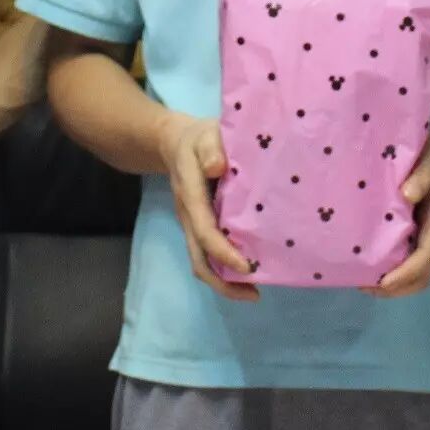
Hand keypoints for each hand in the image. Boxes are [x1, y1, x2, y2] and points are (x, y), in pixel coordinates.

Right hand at [156, 111, 255, 301]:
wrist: (175, 142)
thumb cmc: (197, 139)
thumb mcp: (205, 135)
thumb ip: (210, 147)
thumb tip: (217, 167)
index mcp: (191, 196)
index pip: (205, 231)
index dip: (224, 252)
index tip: (247, 267)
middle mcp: (190, 216)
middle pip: (199, 259)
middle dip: (223, 281)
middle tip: (254, 294)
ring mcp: (194, 224)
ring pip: (202, 261)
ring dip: (224, 281)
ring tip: (253, 292)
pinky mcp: (201, 225)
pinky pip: (209, 253)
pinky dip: (225, 267)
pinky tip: (249, 270)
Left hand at [377, 121, 429, 298]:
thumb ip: (422, 175)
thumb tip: (406, 195)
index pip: (425, 257)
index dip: (405, 273)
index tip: (383, 281)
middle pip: (421, 276)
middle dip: (396, 287)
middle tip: (364, 285)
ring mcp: (426, 236)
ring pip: (415, 274)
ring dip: (392, 284)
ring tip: (362, 280)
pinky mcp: (417, 232)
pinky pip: (407, 260)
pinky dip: (390, 270)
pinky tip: (369, 262)